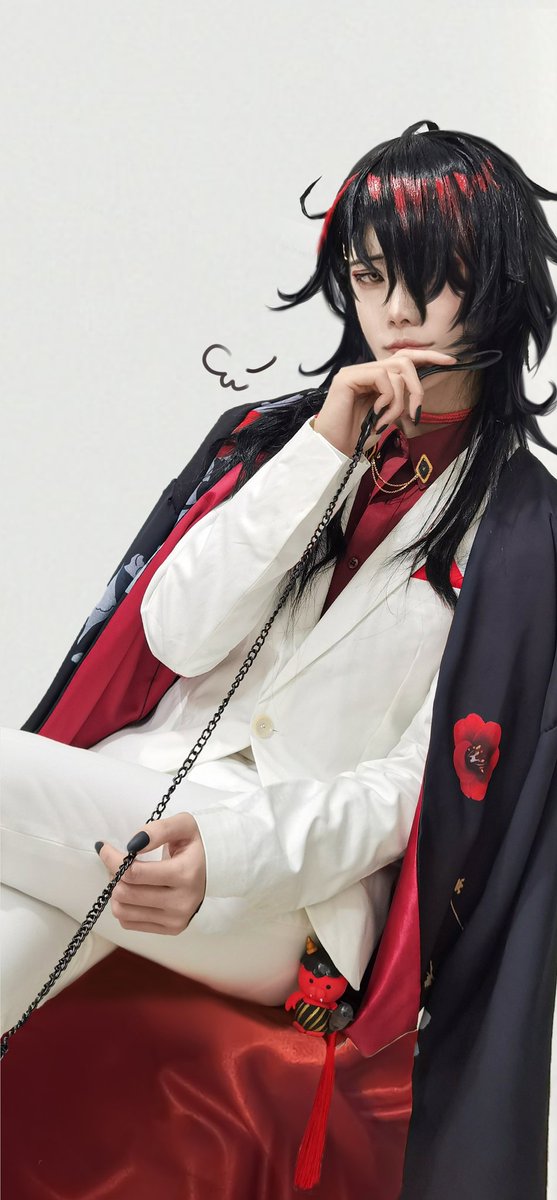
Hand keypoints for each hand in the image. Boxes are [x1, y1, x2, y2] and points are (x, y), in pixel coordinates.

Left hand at [96, 812, 206, 934]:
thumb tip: (132, 845)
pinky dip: (124, 906)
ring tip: (125, 877)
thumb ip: (158, 830)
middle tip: (118, 861)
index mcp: (185, 874)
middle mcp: (182, 902)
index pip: (133, 873)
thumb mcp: (183, 825)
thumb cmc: (197, 844)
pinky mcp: (171, 929)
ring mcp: (176, 919)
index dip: (112, 859)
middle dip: (114, 874)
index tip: (104, 848)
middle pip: (125, 893)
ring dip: (116, 891)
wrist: (216, 868)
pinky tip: (133, 891)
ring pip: (123, 911)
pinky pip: (129, 923)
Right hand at [313, 349, 456, 456]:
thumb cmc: (358, 437)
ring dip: (400, 401)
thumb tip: (420, 393)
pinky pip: (381, 376)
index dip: (429, 356)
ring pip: (395, 370)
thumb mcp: (387, 417)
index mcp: (375, 378)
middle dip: (417, 388)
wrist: (334, 450)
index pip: (405, 357)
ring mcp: (355, 372)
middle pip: (405, 361)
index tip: (451, 361)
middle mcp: (365, 371)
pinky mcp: (347, 378)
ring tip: (387, 421)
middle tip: (415, 414)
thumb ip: (400, 401)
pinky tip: (377, 415)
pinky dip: (387, 398)